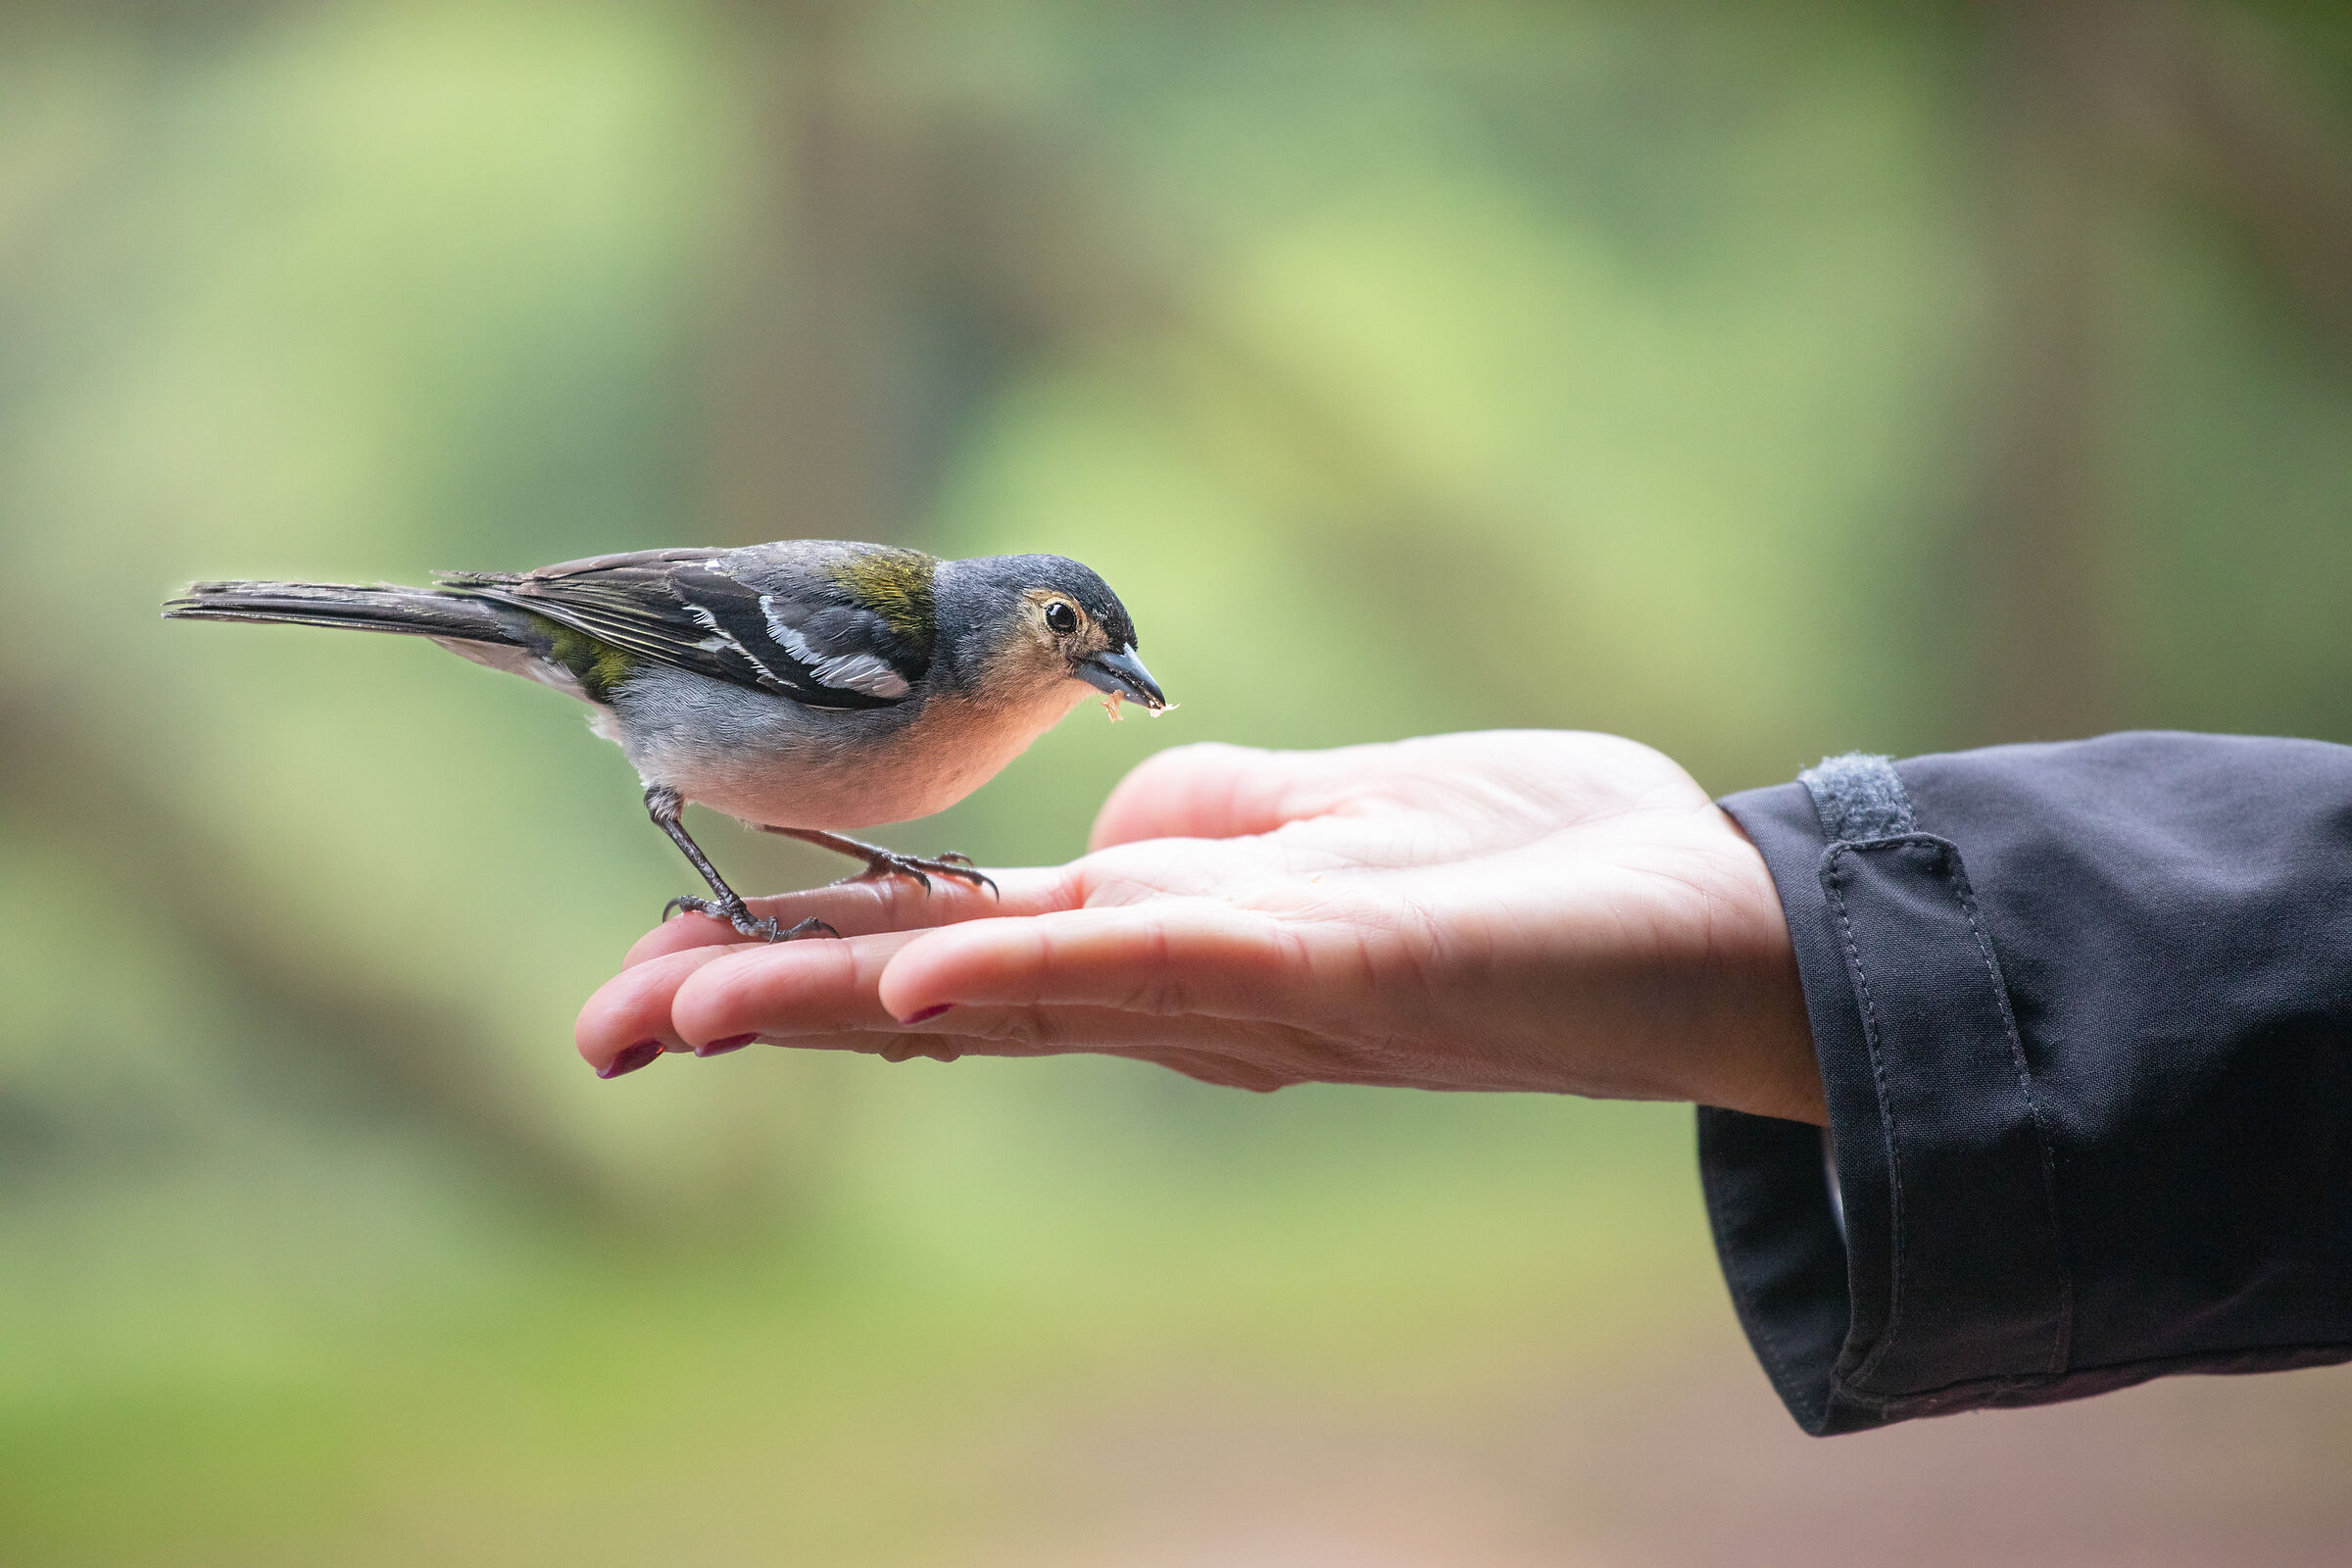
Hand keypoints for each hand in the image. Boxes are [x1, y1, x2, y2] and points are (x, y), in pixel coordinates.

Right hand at [576, 731, 1824, 1122]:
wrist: (1714, 921)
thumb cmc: (1532, 868)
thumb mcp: (1338, 819)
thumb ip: (1207, 830)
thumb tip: (1104, 841)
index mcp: (1174, 947)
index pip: (955, 947)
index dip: (806, 958)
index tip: (661, 969)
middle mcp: (1184, 994)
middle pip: (944, 993)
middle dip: (771, 1004)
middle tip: (603, 1026)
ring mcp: (1250, 997)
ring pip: (1015, 994)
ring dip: (848, 994)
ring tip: (695, 1004)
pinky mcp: (1337, 976)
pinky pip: (1162, 973)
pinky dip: (1028, 975)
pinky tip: (916, 978)